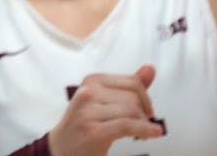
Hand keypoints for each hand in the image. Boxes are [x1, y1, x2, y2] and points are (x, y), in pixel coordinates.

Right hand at [48, 66, 164, 155]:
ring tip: (138, 133)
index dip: (146, 98)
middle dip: (143, 113)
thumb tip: (150, 68)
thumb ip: (129, 86)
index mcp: (92, 80)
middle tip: (140, 125)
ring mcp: (88, 112)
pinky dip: (145, 129)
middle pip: (134, 98)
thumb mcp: (104, 100)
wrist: (62, 148)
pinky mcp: (93, 131)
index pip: (132, 82)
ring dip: (142, 124)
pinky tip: (154, 133)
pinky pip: (127, 125)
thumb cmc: (85, 123)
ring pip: (132, 111)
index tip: (146, 110)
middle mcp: (88, 92)